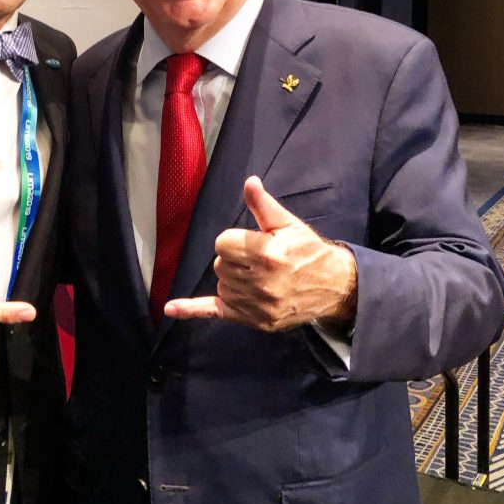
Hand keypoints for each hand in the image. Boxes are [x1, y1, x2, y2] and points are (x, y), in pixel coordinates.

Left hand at [164, 176, 356, 330]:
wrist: (333, 288)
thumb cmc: (309, 251)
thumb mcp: (289, 224)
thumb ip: (264, 206)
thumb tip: (249, 182)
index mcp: (268, 255)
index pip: (223, 243)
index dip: (235, 240)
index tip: (253, 241)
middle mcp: (261, 283)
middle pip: (219, 264)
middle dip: (234, 258)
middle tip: (258, 259)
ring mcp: (257, 306)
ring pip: (220, 284)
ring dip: (231, 278)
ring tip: (257, 276)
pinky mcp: (254, 321)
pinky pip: (215, 313)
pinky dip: (191, 311)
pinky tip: (170, 309)